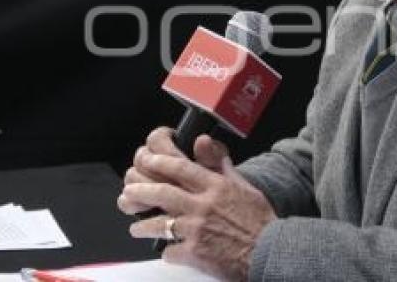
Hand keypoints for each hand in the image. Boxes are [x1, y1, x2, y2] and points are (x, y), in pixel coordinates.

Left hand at [117, 135, 276, 280]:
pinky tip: (168, 252)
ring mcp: (196, 230)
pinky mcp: (194, 253)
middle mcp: (202, 205)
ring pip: (158, 225)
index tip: (146, 160)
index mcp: (215, 187)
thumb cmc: (259, 219)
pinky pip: (170, 252)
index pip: (180, 168)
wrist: (269, 250)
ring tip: (135, 228)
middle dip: (140, 191)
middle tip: (128, 192)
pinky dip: (167, 252)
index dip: (159, 162)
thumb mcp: (244, 186)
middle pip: (162, 193)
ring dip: (142, 226)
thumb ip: (221, 166)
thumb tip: (205, 144)